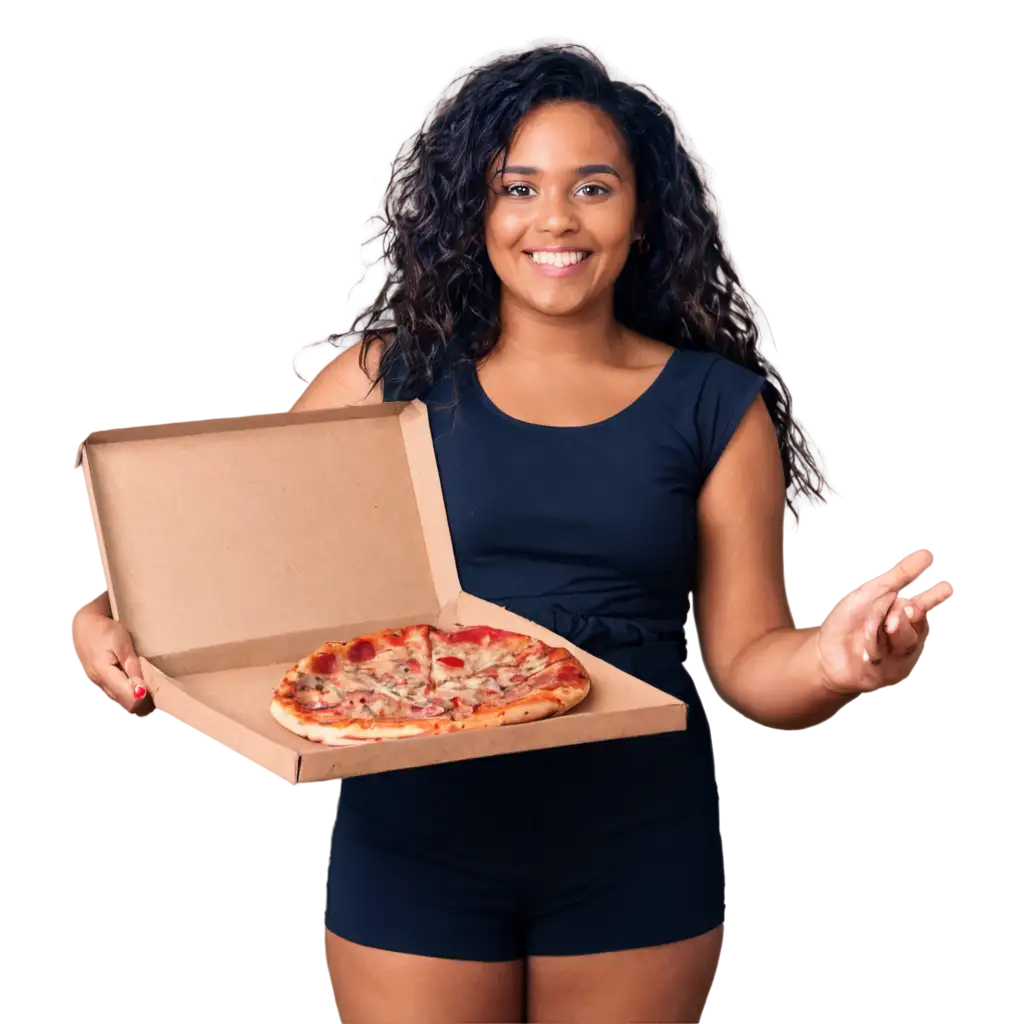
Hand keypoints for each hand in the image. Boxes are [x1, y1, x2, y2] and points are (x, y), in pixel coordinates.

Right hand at [70, 605, 153, 717]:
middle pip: (121, 703)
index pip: (126, 697)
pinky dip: (124, 699)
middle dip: (140, 707)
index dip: (143, 702)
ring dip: (132, 705)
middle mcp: (96, 682)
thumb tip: (140, 690)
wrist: (83, 624)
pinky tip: (136, 697)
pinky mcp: (95, 681)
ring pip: (115, 702)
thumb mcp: (122, 643)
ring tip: (151, 704)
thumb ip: (131, 666)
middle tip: (159, 707)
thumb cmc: (104, 630)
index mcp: (103, 673)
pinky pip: (110, 696)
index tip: (158, 701)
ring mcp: (94, 683)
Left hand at [815, 548, 952, 695]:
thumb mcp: (871, 593)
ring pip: (908, 640)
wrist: (823, 652)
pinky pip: (892, 659)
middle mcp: (901, 632)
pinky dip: (877, 649)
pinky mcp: (888, 671)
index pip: (921, 603)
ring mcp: (896, 653)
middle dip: (914, 612)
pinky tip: (867, 650)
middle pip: (916, 621)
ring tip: (887, 624)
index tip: (946, 589)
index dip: (934, 598)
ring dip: (898, 629)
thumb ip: (899, 576)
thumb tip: (926, 555)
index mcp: (898, 612)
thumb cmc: (846, 620)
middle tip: (910, 606)